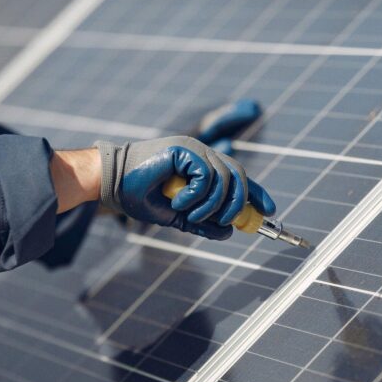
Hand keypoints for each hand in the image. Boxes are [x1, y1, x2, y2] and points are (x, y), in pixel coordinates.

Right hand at [95, 136, 275, 239]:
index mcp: (203, 166)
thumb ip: (202, 222)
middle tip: (224, 222)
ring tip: (190, 215)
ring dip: (211, 205)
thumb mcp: (177, 216)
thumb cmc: (139, 195)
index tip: (270, 212)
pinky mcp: (184, 149)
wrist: (110, 183)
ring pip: (225, 180)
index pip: (239, 177)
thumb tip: (228, 233)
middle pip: (239, 177)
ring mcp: (194, 149)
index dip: (257, 194)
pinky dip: (197, 195)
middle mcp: (203, 154)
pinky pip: (207, 176)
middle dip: (238, 205)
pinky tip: (179, 202)